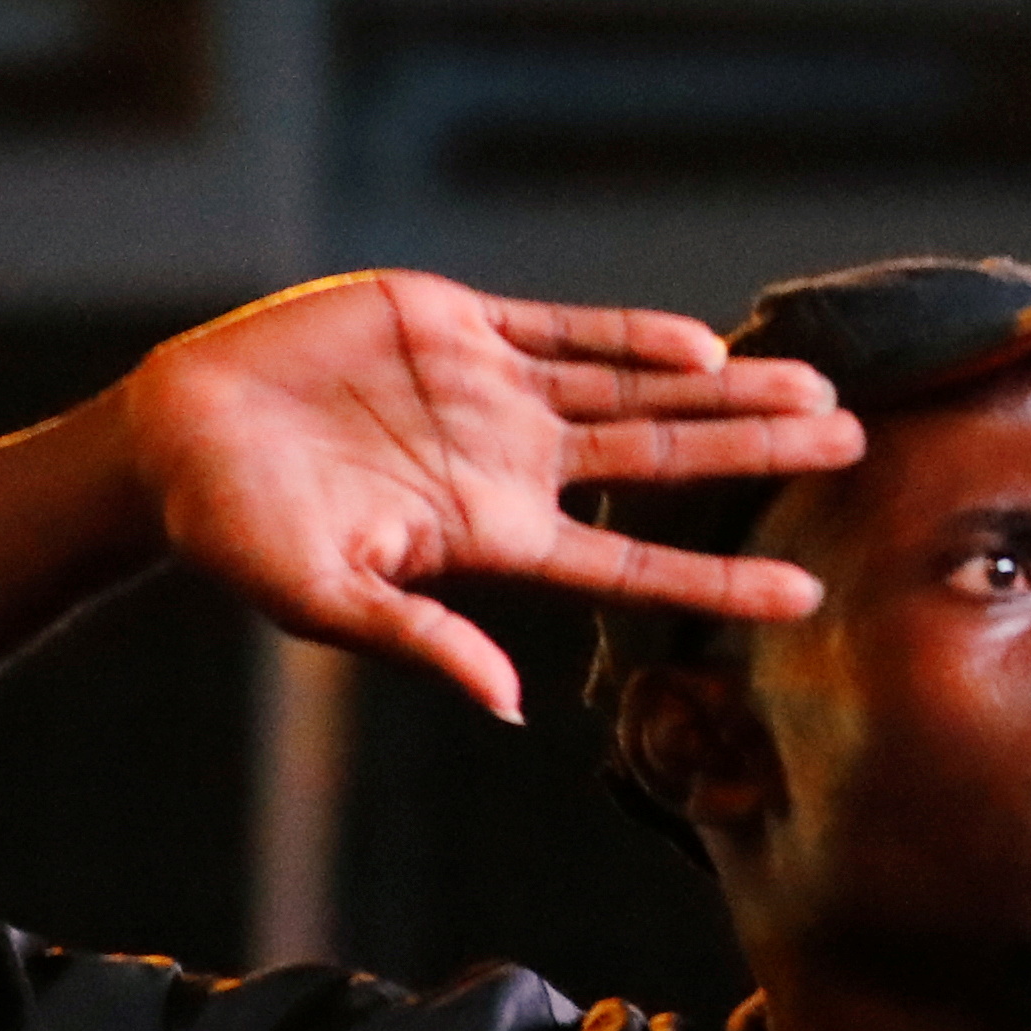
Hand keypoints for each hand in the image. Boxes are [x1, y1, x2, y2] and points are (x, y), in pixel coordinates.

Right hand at [116, 273, 863, 720]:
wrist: (173, 436)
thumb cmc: (238, 533)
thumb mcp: (325, 600)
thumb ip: (420, 641)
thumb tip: (506, 703)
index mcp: (494, 537)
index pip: (631, 563)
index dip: (719, 577)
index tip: (808, 593)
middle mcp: (513, 464)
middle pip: (664, 460)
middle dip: (759, 453)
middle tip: (857, 446)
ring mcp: (491, 392)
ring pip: (635, 389)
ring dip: (725, 389)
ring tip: (816, 385)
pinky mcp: (454, 327)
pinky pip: (563, 330)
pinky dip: (629, 336)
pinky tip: (700, 346)